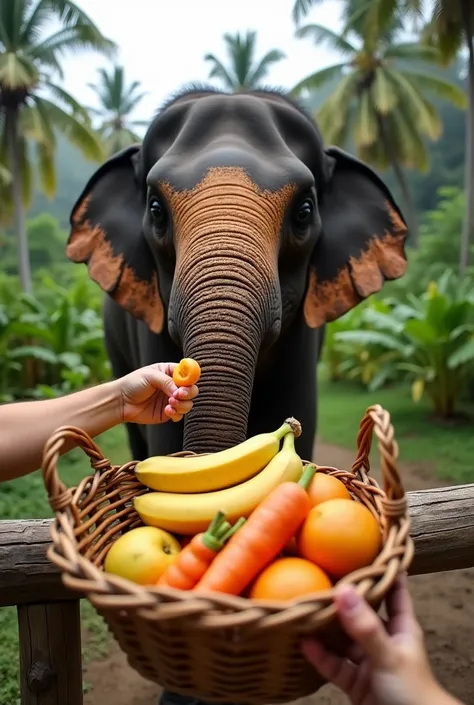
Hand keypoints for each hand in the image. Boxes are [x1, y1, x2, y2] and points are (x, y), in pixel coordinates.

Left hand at [117, 363, 198, 424]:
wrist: (121, 402)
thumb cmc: (133, 383)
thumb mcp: (150, 377)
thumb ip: (167, 382)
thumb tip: (180, 392)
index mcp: (170, 372)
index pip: (188, 373)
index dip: (190, 378)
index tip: (186, 383)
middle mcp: (173, 386)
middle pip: (192, 389)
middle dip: (188, 393)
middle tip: (179, 395)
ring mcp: (171, 400)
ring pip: (188, 403)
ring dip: (182, 404)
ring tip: (170, 403)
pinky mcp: (168, 413)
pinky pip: (180, 415)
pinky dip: (176, 414)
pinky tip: (167, 411)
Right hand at [302, 574, 459, 704]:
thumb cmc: (414, 695)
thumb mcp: (389, 656)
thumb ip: (365, 627)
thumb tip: (343, 590)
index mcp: (402, 627)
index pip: (394, 588)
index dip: (384, 568)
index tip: (365, 545)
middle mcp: (384, 639)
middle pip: (361, 611)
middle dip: (342, 596)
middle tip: (319, 573)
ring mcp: (368, 661)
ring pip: (343, 638)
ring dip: (325, 627)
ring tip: (304, 607)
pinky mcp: (354, 682)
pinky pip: (333, 664)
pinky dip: (319, 655)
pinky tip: (304, 642)